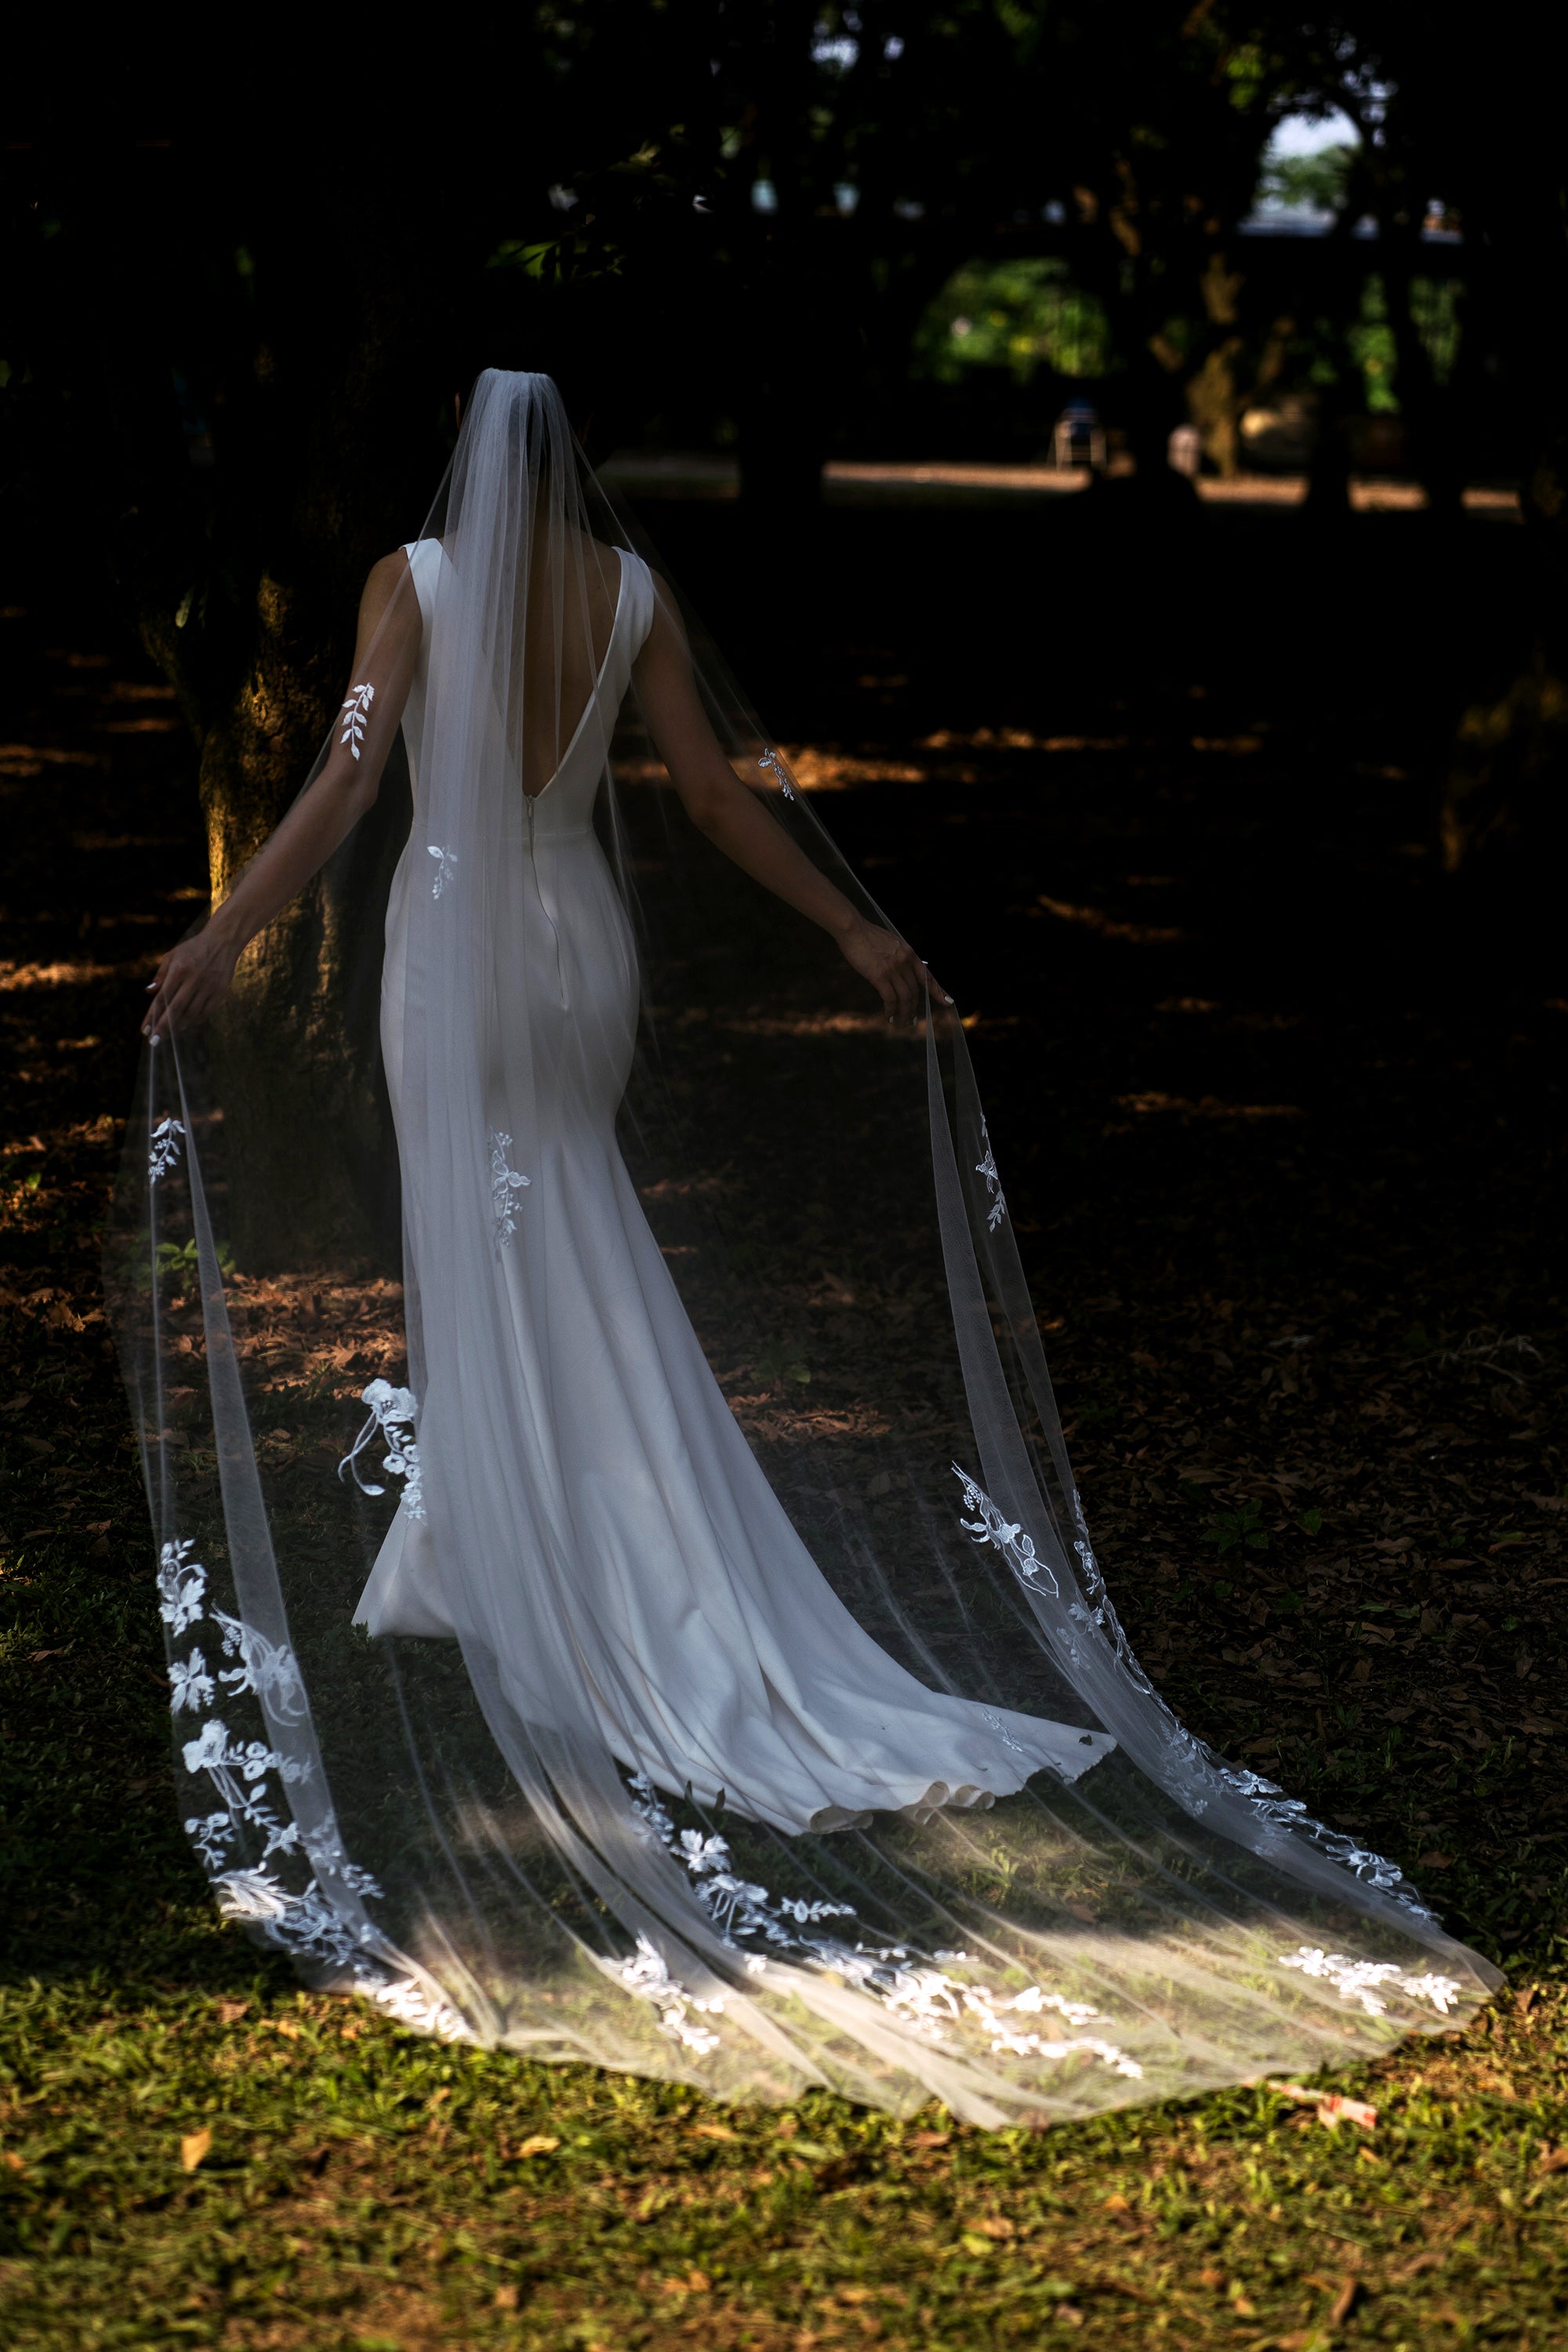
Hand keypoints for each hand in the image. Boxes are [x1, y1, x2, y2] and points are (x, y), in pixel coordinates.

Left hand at [142, 922, 237, 1042]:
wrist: (223, 942)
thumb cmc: (193, 949)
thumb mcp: (173, 956)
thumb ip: (160, 975)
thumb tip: (149, 993)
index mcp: (179, 969)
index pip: (163, 997)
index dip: (152, 1015)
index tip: (145, 1030)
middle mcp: (194, 979)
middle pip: (176, 1008)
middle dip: (164, 1027)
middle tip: (154, 1041)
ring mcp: (209, 986)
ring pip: (192, 1013)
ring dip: (179, 1026)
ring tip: (169, 1034)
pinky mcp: (220, 991)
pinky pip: (206, 1012)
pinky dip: (195, 1020)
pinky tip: (186, 1024)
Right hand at [837, 915, 952, 1025]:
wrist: (853, 929)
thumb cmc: (868, 936)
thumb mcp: (892, 943)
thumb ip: (899, 957)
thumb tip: (902, 973)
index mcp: (910, 953)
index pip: (928, 976)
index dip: (938, 991)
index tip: (948, 1001)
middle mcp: (905, 961)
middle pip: (915, 991)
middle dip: (914, 1008)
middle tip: (911, 1020)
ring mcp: (893, 969)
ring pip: (905, 998)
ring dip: (905, 1013)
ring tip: (902, 1022)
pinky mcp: (879, 975)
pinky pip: (890, 998)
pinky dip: (891, 1009)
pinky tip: (889, 1016)